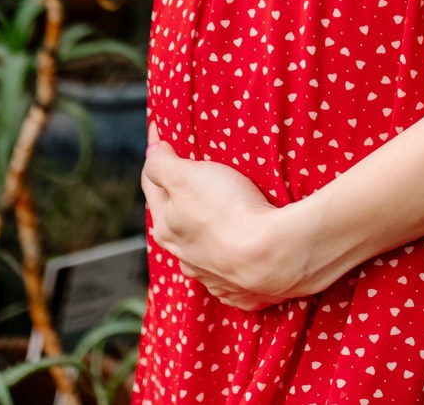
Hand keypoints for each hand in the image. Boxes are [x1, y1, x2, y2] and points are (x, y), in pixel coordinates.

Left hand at [141, 134, 311, 310]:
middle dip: (179, 198)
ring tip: (221, 214)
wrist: (272, 256)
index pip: (152, 183)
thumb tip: (152, 154)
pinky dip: (230, 255)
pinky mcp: (240, 289)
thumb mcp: (187, 176)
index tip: (161, 134)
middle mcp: (183, 255)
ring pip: (200, 248)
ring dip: (204, 232)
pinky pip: (229, 269)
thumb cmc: (228, 210)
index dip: (156, 156)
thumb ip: (162, 165)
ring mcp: (211, 275)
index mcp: (167, 227)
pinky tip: (241, 246)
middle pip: (174, 219)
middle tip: (191, 176)